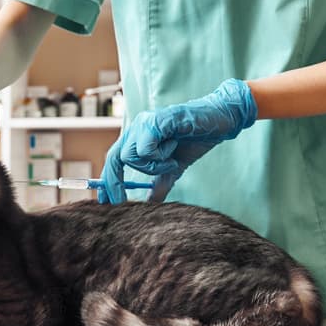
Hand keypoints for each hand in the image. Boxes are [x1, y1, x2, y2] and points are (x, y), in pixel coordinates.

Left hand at [98, 79, 256, 203]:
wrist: (219, 121)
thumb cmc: (195, 139)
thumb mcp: (174, 168)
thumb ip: (160, 184)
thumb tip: (149, 205)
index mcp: (138, 136)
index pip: (114, 160)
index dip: (108, 181)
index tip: (105, 202)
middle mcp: (137, 127)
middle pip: (115, 158)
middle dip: (116, 182)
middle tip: (123, 202)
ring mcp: (145, 122)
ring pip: (130, 156)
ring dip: (152, 166)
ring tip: (171, 160)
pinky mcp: (156, 120)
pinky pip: (146, 147)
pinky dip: (159, 156)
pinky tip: (174, 148)